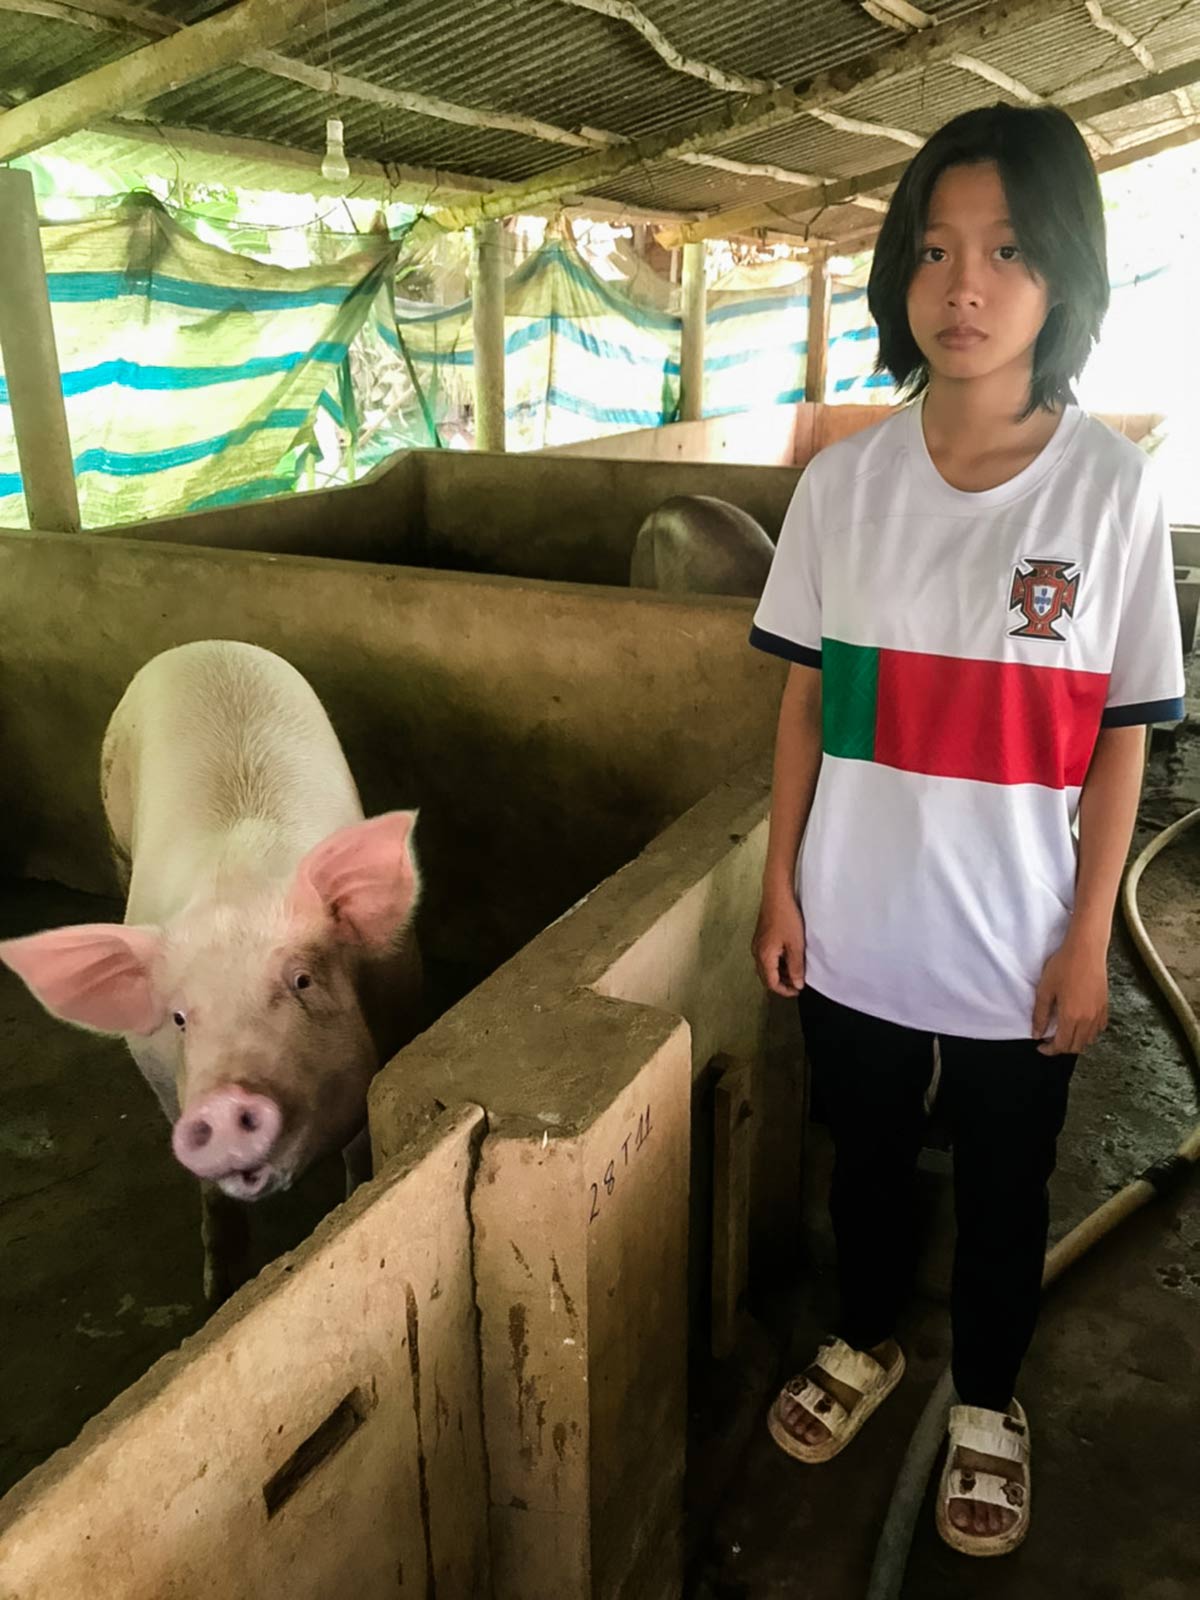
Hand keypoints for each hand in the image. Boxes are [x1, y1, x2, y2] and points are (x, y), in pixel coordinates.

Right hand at [752, 888, 805, 997]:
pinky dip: (777, 963)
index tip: (798, 990)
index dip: (785, 990)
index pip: (771, 983)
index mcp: (764, 957)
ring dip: (779, 973)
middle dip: (781, 983)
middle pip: (766, 977)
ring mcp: (757, 945)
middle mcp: (757, 953)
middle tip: (797, 983)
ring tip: (795, 971)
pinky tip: (788, 958)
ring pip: (766, 967)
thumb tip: (797, 984)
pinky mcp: (760, 938)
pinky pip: (766, 957)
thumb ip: (796, 967)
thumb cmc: (786, 918)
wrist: (777, 895)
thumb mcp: (796, 945)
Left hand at [1032, 933, 1108, 1055]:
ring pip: (1089, 1040)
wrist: (1086, 949)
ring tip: (1063, 1031)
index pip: (1061, 1045)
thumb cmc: (1063, 966)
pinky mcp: (1105, 1006)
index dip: (1049, 1050)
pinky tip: (1079, 1023)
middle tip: (1049, 1038)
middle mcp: (1088, 1019)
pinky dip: (1089, 1032)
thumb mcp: (1045, 989)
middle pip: (1076, 1047)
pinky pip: (1099, 1028)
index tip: (1040, 1046)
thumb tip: (1037, 1034)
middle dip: (1061, 1047)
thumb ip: (1040, 1015)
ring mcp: (1099, 1014)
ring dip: (1076, 1041)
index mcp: (1071, 1017)